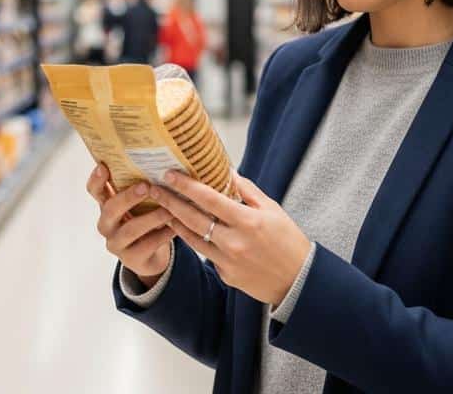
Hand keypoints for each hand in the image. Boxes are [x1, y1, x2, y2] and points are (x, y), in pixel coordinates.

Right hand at [86, 162, 175, 287]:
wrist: (152, 256)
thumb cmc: (147, 221)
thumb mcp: (141, 205)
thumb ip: (142, 188)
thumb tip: (160, 163)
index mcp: (107, 206)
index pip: (95, 191)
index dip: (96, 180)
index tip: (104, 166)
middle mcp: (107, 224)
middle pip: (111, 209)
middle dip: (128, 197)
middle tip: (146, 187)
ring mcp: (116, 243)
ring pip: (130, 229)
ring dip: (151, 217)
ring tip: (169, 209)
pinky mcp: (131, 259)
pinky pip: (147, 245)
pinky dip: (163, 235)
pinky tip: (175, 228)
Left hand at [152, 171, 310, 305]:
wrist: (297, 281)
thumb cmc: (289, 241)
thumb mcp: (273, 210)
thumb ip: (247, 191)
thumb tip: (227, 172)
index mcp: (248, 221)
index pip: (210, 199)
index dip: (187, 186)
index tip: (170, 175)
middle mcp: (234, 242)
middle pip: (193, 218)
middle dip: (171, 201)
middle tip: (154, 188)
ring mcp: (227, 261)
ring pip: (192, 237)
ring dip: (175, 220)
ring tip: (162, 206)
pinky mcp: (225, 275)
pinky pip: (205, 253)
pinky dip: (195, 239)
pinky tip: (184, 227)